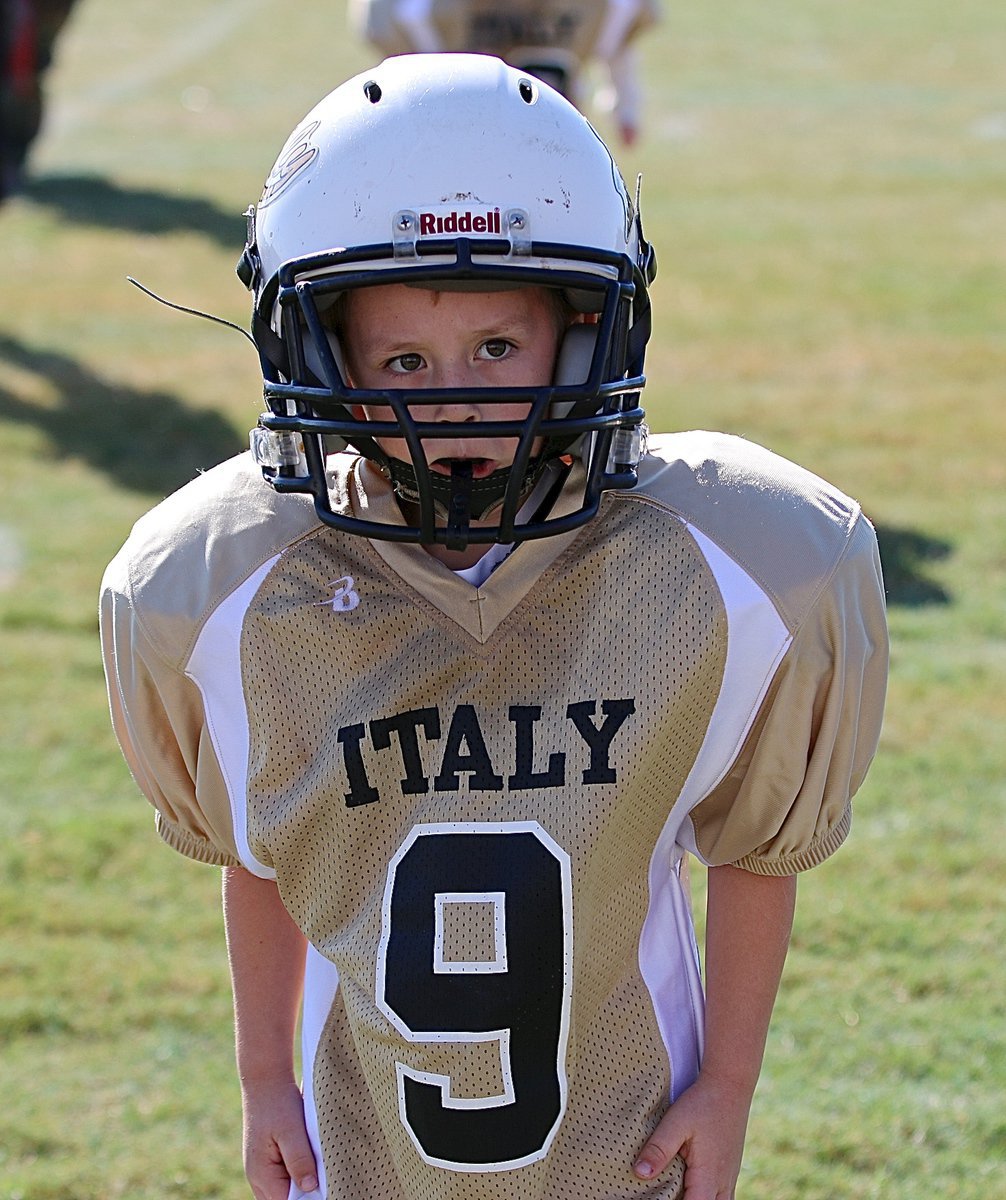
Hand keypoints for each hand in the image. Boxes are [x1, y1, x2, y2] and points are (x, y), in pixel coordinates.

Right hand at [241, 1077, 318, 1199]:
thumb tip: (311, 1188)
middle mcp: (258, 1177)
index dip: (307, 1199)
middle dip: (305, 1194)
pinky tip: (313, 1161)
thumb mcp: (291, 1130)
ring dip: (301, 1183)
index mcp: (261, 1174)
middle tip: (326, 1181)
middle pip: (283, 1199)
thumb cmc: (277, 1103)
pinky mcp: (269, 1159)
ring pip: (284, 1189)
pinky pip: (284, 1176)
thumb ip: (299, 1160)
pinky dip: (299, 1173)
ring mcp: (262, 1169)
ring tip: (321, 1170)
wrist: (266, 1079)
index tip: (327, 1190)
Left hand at [632, 1074, 752, 1198]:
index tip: (655, 1197)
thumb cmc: (702, 1102)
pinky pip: (720, 1198)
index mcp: (708, 1176)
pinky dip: (705, 1198)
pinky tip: (690, 1189)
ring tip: (675, 1192)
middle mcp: (722, 1183)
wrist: (730, 1085)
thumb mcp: (676, 1121)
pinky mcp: (729, 1172)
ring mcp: (728, 1179)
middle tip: (663, 1192)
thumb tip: (640, 1173)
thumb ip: (658, 1148)